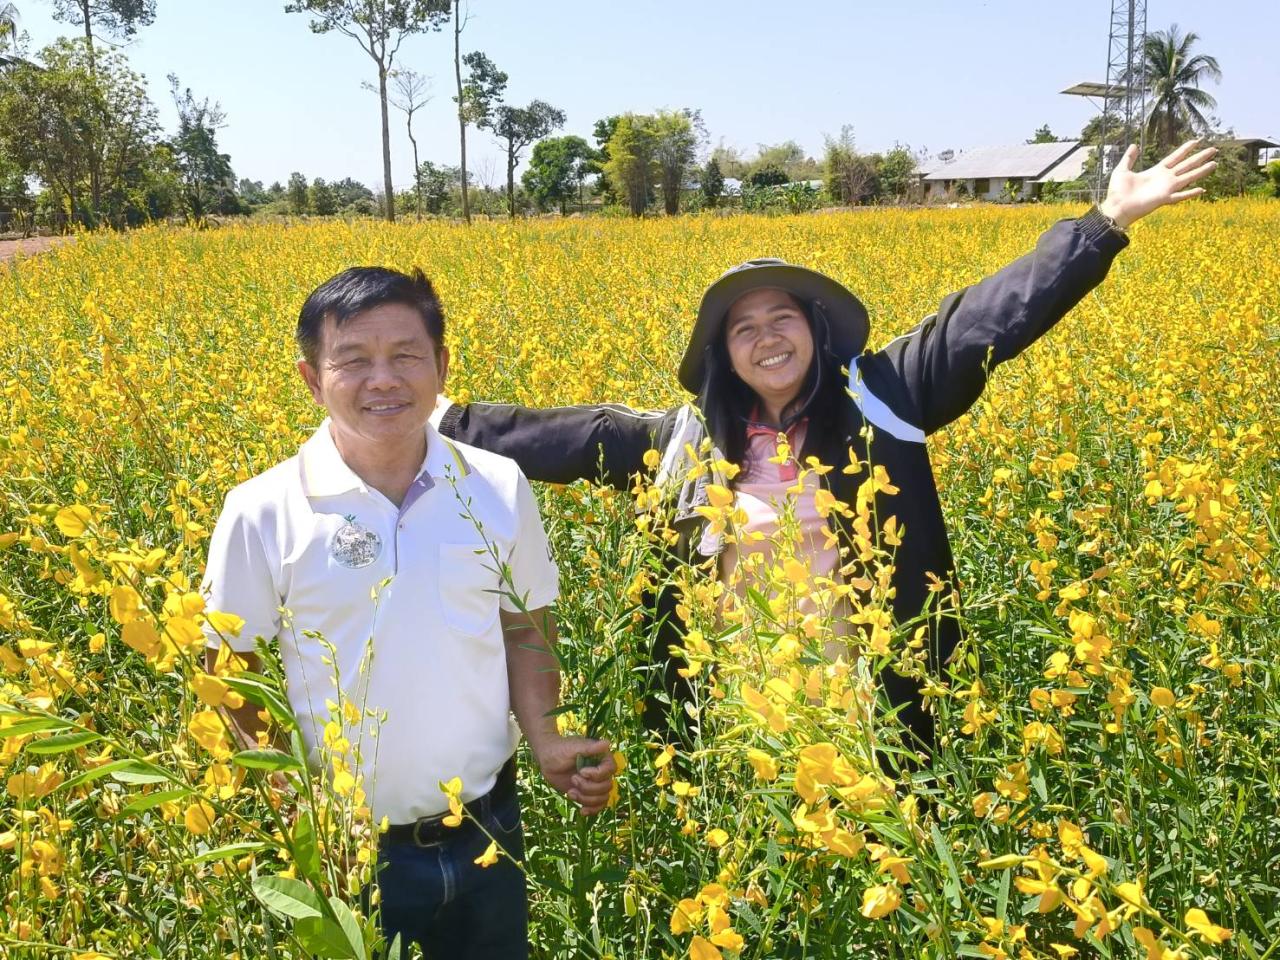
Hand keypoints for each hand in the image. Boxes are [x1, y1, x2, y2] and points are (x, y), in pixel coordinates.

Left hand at [532, 735, 617, 815]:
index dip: (597, 774)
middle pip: (606, 786)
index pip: (610, 770)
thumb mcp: (574, 747)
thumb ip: (590, 748)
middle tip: (573, 779)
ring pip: (602, 798)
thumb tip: (607, 743)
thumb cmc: (560, 749)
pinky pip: (597, 806)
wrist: (547, 759)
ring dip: (586, 798)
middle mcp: (601, 771)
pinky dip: (591, 810)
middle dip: (588, 787)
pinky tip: (581, 811)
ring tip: (571, 792)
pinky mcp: (587, 794)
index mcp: (601, 757)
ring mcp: (595, 784)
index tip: (581, 771)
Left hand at [1099, 139, 1216, 228]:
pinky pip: (1180, 196)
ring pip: (1188, 177)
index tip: (1196, 141)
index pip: (1175, 157)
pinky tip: (1202, 190)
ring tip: (1215, 164)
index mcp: (1156, 171)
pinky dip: (1190, 193)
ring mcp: (1165, 189)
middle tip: (1214, 149)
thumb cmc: (1117, 192)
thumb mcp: (1122, 170)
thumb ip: (1129, 158)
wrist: (1115, 208)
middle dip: (1200, 157)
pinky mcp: (1163, 198)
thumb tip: (1134, 145)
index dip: (1186, 149)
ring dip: (1201, 171)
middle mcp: (1164, 179)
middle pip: (1186, 165)